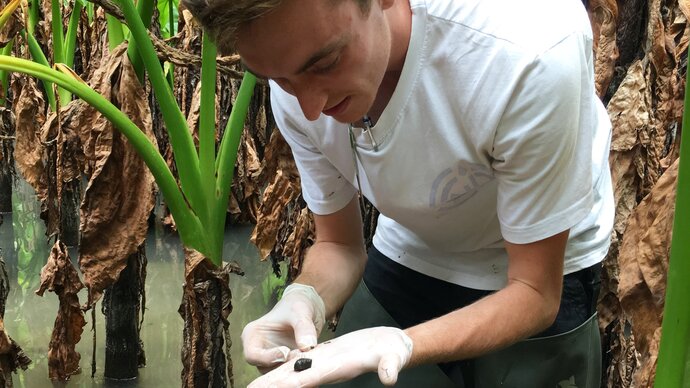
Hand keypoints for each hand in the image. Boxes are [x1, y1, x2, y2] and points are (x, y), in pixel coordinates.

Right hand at [242, 283, 326, 368]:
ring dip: (293, 369)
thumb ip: (303, 327)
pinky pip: (290, 373)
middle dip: (283, 367)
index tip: (286, 352)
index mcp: (253, 336)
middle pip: (265, 369)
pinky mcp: (285, 365)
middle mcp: (259, 351)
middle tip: (302, 360)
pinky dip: (300, 370)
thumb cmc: (297, 305)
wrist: (309, 308)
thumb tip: (307, 346)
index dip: (268, 358)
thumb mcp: (300, 311)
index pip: (252, 355)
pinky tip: (311, 363)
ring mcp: (272, 360)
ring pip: (278, 374)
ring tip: (309, 360)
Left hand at [247, 326, 413, 387]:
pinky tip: (271, 369)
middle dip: (272, 386)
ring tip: (251, 387)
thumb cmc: (395, 351)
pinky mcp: (326, 355)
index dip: (289, 384)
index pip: (308, 378)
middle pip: (294, 379)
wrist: (393, 344)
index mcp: (338, 368)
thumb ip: (390, 366)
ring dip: (274, 379)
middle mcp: (327, 369)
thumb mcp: (394, 357)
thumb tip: (390, 378)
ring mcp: (325, 363)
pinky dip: (286, 366)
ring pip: (294, 371)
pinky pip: (301, 362)